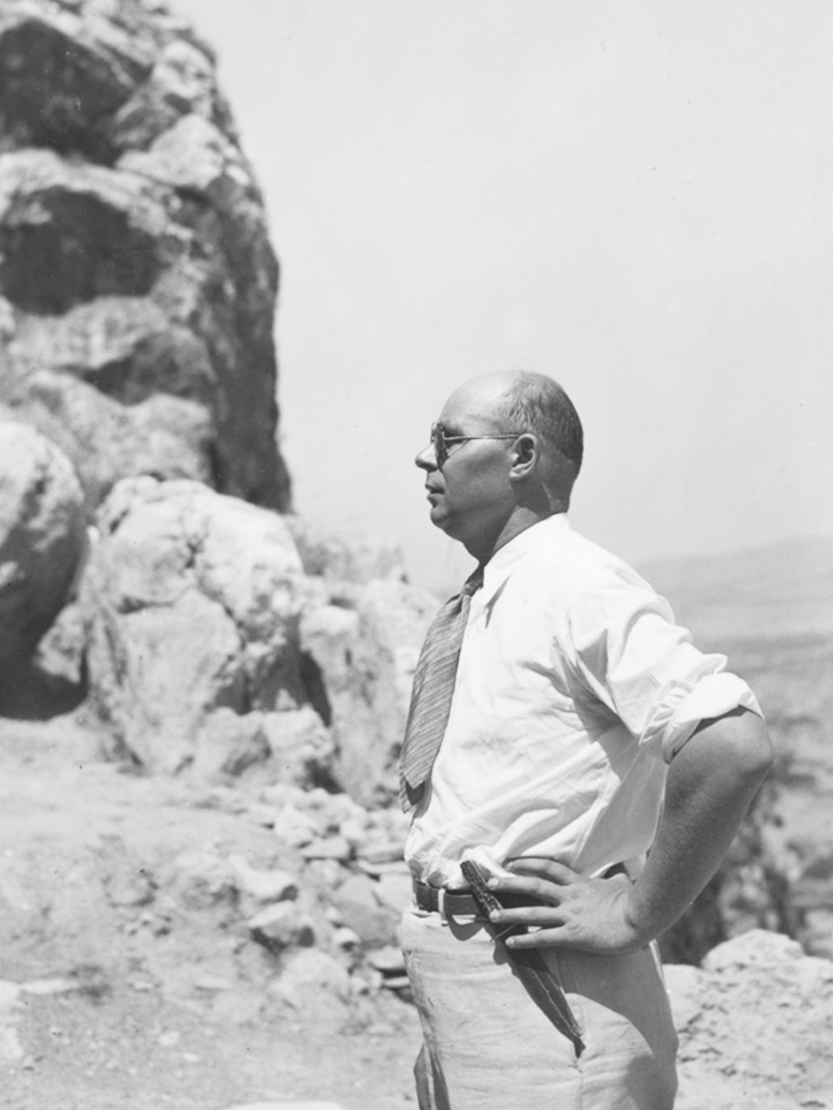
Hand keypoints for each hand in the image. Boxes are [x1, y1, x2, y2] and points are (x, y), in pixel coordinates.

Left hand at [486, 857, 647, 955]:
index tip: (511, 862)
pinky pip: (545, 937)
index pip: (549, 867)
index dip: (528, 862)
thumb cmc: (634, 902)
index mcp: (579, 883)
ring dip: (510, 913)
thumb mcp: (621, 884)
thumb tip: (622, 873)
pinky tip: (511, 942)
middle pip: (534, 885)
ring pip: (533, 911)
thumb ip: (616, 878)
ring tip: (492, 915)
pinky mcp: (573, 935)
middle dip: (510, 883)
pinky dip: (526, 939)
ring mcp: (570, 915)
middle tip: (490, 882)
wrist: (641, 917)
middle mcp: (570, 896)